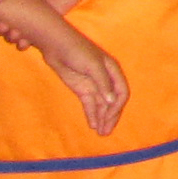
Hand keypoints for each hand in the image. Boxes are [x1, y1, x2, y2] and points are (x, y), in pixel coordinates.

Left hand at [31, 15, 127, 133]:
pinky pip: (89, 104)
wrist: (56, 45)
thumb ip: (103, 84)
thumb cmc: (77, 51)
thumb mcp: (92, 66)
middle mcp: (105, 79)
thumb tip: (112, 102)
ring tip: (100, 133)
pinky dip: (91, 114)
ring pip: (101, 105)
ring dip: (102, 118)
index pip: (121, 93)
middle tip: (106, 133)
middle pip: (112, 101)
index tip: (109, 119)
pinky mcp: (81, 88)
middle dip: (110, 117)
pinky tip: (92, 124)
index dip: (117, 107)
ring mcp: (93, 84)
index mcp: (112, 71)